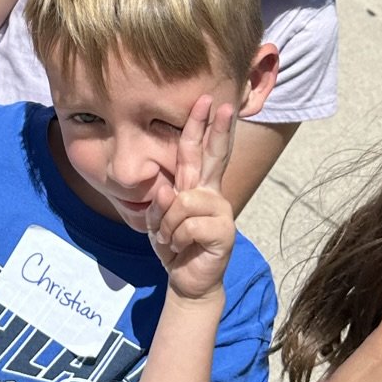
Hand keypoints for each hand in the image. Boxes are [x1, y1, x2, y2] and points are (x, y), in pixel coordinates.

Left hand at [150, 97, 236, 299]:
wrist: (187, 279)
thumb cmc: (174, 245)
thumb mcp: (157, 222)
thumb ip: (161, 204)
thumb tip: (171, 192)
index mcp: (195, 186)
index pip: (197, 151)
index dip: (201, 126)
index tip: (209, 101)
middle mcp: (211, 192)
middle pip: (214, 155)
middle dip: (217, 128)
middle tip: (224, 105)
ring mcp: (220, 210)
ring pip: (184, 202)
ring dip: (168, 225)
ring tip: (171, 239)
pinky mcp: (223, 231)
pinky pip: (188, 226)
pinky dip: (176, 239)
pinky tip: (182, 248)